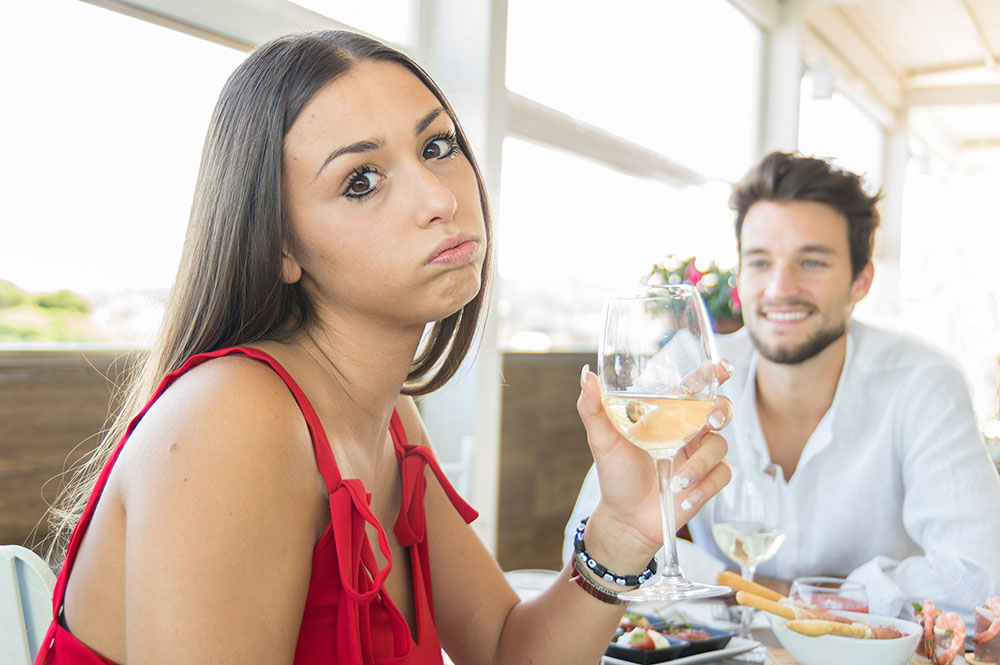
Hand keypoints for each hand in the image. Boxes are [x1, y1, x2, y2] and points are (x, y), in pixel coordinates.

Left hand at [576, 361, 733, 555]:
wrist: (625, 518)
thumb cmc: (615, 474)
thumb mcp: (602, 440)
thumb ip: (593, 408)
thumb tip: (585, 374)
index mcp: (666, 413)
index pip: (694, 386)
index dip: (712, 374)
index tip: (722, 368)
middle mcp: (687, 430)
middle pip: (720, 408)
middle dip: (721, 411)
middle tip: (710, 421)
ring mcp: (699, 454)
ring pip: (720, 445)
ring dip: (700, 464)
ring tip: (676, 481)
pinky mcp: (707, 480)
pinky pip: (722, 475)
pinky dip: (705, 486)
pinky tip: (684, 498)